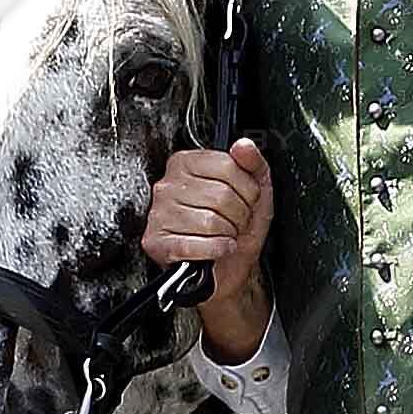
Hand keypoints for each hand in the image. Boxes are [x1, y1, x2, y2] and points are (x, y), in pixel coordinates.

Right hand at [142, 135, 273, 353]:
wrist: (230, 267)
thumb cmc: (237, 227)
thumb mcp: (256, 190)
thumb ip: (253, 163)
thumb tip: (243, 146)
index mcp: (186, 163)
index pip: (227, 165)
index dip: (247, 189)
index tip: (245, 200)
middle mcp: (167, 185)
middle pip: (220, 195)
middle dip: (239, 215)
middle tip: (234, 222)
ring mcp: (158, 214)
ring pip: (210, 222)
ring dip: (227, 235)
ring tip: (223, 235)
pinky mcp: (156, 242)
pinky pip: (195, 244)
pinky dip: (215, 250)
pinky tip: (217, 249)